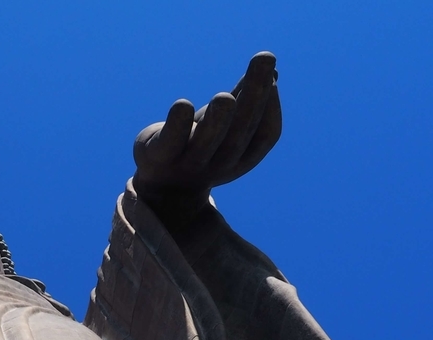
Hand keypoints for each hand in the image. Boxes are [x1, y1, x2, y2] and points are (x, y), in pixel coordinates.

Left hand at [133, 52, 280, 217]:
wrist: (162, 186)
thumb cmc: (199, 146)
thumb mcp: (224, 125)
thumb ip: (244, 98)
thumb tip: (273, 70)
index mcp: (241, 158)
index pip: (265, 136)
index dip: (271, 106)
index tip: (272, 75)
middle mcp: (218, 165)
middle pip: (238, 136)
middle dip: (253, 97)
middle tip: (263, 60)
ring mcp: (188, 163)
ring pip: (207, 143)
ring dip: (217, 119)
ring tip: (224, 97)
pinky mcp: (159, 157)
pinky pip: (170, 143)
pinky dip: (177, 124)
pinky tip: (183, 104)